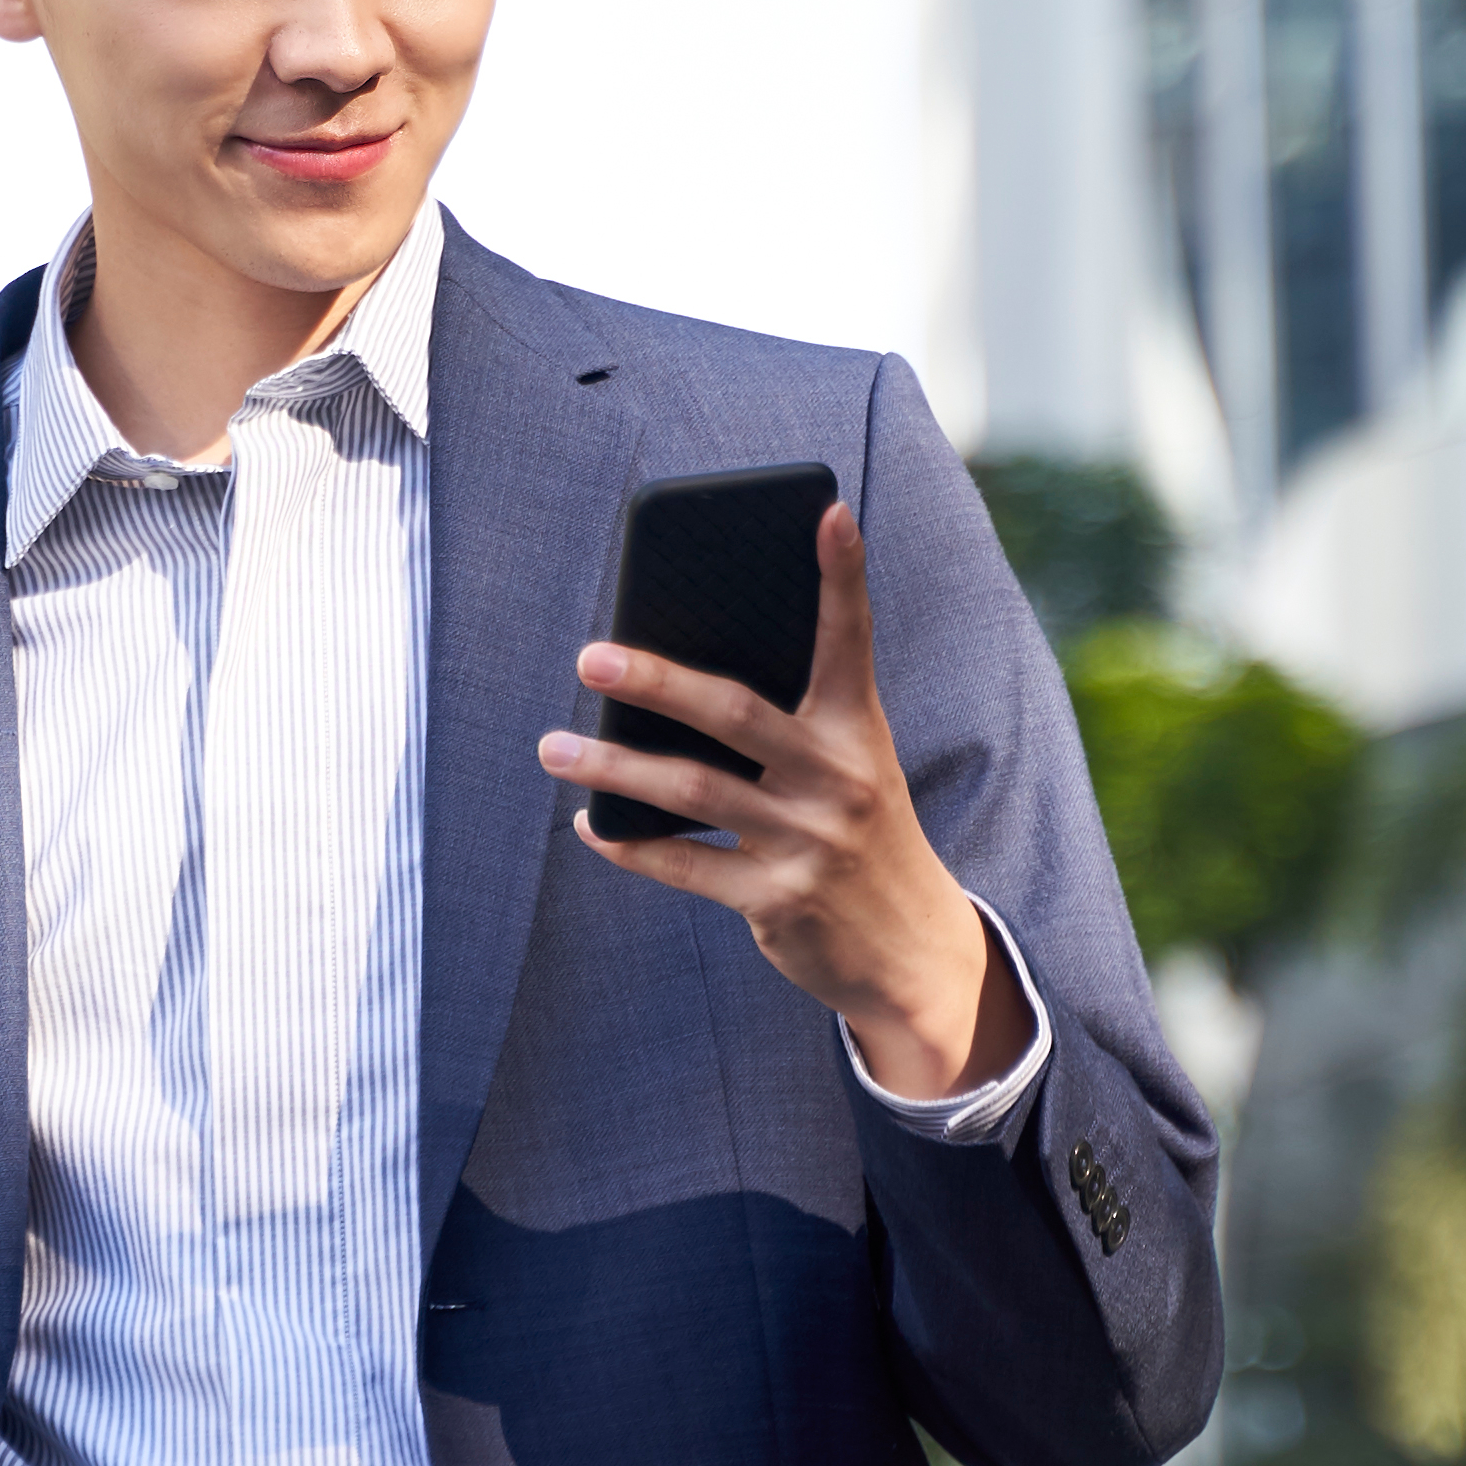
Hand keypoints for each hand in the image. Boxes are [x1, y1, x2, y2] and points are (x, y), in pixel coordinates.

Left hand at [539, 499, 1015, 1095]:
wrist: (912, 951)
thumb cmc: (860, 832)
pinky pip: (684, 865)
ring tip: (553, 747)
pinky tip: (591, 827)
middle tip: (590, 655)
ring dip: (611, 767)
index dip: (842, 577)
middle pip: (735, 714)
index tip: (827, 513)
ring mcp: (807, 841)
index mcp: (858, 730)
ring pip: (690, 791)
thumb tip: (677, 678)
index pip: (851, 640)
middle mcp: (837, 779)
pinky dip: (629, 846)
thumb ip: (790, 722)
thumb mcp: (850, 768)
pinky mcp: (776, 900)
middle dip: (657, 681)